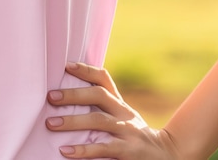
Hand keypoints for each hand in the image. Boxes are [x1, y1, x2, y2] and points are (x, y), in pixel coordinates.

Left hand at [46, 62, 179, 158]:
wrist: (167, 156)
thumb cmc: (134, 136)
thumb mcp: (123, 118)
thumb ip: (104, 108)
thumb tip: (69, 96)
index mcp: (120, 104)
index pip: (103, 78)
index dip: (85, 69)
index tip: (65, 65)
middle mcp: (123, 113)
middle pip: (98, 95)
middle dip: (73, 94)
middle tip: (51, 97)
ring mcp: (127, 131)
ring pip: (98, 120)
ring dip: (72, 121)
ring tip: (51, 124)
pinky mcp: (128, 151)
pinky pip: (103, 148)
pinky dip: (83, 149)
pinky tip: (65, 151)